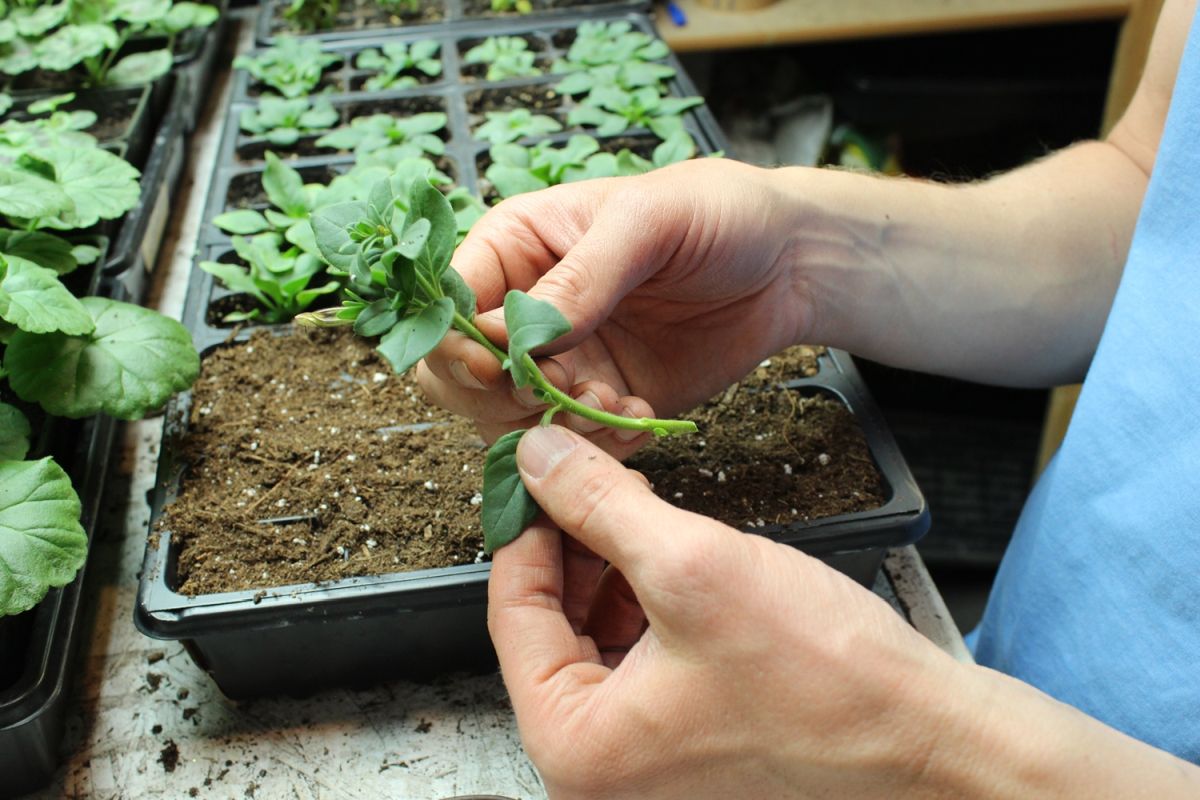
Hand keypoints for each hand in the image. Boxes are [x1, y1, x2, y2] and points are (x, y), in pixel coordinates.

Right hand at [418, 159, 810, 455]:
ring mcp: (561, 361)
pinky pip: (571, 445)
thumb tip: (516, 337)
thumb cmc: (714, 213)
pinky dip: (598, 446)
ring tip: (612, 403)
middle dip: (502, 397)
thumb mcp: (646, 222)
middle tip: (561, 391)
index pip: (448, 304)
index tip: (498, 367)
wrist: (786, 264)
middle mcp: (524, 309)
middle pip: (457, 376)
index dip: (455, 343)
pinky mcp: (600, 402)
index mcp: (515, 248)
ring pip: (508, 422)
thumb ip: (580, 278)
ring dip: (554, 428)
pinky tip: (638, 415)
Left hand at [490, 424, 963, 798]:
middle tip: (590, 478)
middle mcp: (600, 770)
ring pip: (597, 640)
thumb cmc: (828, 682)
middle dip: (574, 546)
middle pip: (552, 629)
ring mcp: (645, 762)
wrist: (932, 739)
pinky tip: (673, 557)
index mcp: (578, 749)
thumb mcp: (692, 566)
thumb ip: (597, 505)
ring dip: (613, 569)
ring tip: (638, 509)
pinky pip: (641, 662)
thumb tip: (537, 456)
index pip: (513, 617)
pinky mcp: (688, 744)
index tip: (537, 473)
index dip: (526, 530)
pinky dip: (649, 604)